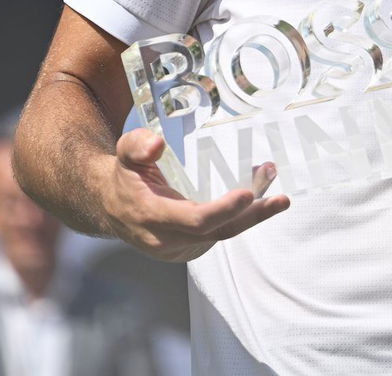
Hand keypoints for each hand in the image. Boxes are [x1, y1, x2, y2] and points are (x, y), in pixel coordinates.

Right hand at [97, 127, 289, 261]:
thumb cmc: (124, 176)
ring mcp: (179, 249)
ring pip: (223, 233)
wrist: (110, 207)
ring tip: (270, 179)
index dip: (222, 210)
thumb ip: (137, 145)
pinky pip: (219, 233)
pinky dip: (240, 216)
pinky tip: (257, 192)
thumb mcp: (124, 154)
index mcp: (152, 216)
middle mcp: (166, 240)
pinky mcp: (189, 248)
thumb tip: (157, 144)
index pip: (194, 220)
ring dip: (252, 213)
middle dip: (252, 216)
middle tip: (281, 199)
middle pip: (218, 232)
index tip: (247, 194)